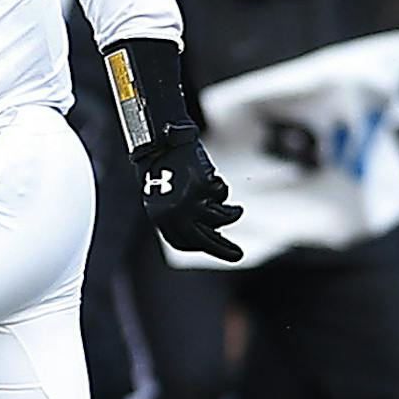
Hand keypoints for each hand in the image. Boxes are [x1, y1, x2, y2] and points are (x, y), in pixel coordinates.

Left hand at [138, 134, 242, 262]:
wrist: (160, 142)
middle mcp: (173, 214)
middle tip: (238, 256)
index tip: (213, 246)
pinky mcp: (200, 189)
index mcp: (160, 217)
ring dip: (232, 214)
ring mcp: (188, 202)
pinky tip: (213, 179)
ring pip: (220, 219)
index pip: (181, 241)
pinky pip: (220, 195)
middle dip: (222, 250)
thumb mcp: (167, 195)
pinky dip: (221, 189)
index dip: (198, 245)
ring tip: (237, 209)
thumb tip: (208, 229)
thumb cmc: (161, 166)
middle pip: (202, 240)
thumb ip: (180, 213)